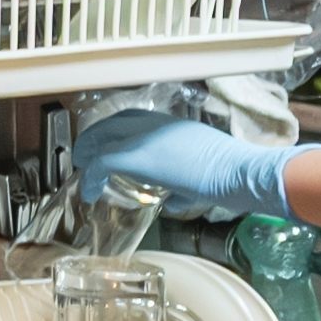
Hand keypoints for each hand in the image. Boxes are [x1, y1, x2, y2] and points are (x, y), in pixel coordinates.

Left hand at [74, 92, 287, 216]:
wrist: (239, 171)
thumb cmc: (231, 175)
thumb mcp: (201, 177)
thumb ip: (182, 188)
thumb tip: (172, 201)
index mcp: (172, 125)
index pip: (133, 119)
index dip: (114, 131)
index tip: (105, 146)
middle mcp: (156, 124)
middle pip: (113, 122)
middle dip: (95, 138)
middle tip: (84, 156)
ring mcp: (146, 137)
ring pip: (103, 137)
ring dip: (88, 152)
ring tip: (81, 169)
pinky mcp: (138, 155)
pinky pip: (102, 162)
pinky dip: (91, 176)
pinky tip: (88, 191)